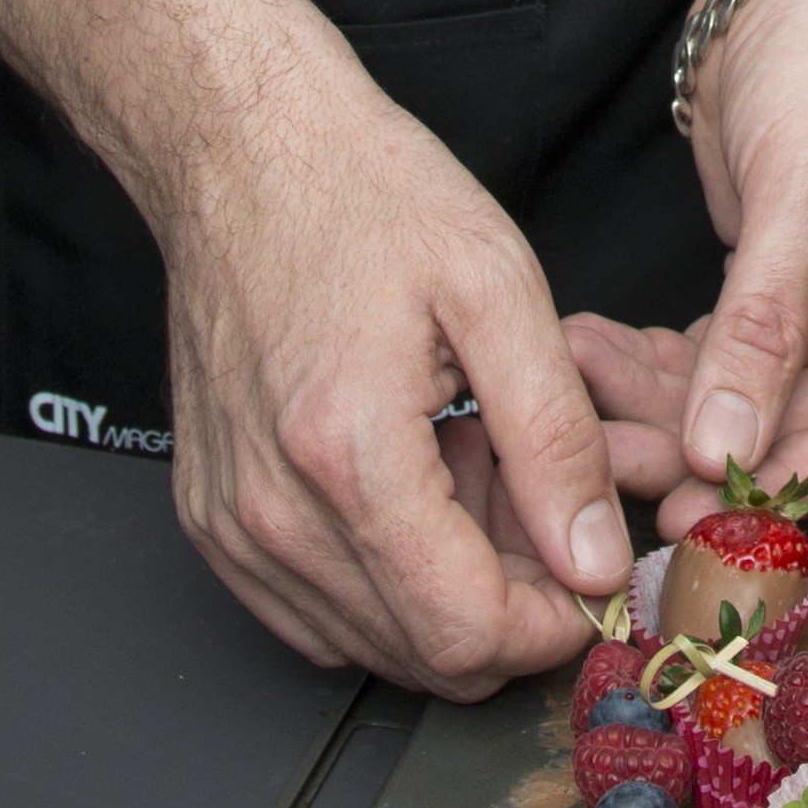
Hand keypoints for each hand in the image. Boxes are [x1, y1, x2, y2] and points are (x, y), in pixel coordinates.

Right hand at [150, 53, 633, 693]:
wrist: (244, 152)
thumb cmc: (365, 195)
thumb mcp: (500, 290)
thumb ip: (556, 438)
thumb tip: (595, 558)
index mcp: (350, 456)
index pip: (466, 634)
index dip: (554, 626)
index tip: (597, 577)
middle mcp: (273, 514)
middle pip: (418, 655)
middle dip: (508, 606)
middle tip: (546, 507)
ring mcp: (232, 524)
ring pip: (366, 643)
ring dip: (445, 591)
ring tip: (480, 472)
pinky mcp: (210, 518)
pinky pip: (311, 608)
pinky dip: (381, 576)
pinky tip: (418, 484)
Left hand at [603, 0, 807, 515]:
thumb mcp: (804, 201)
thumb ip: (763, 333)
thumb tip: (722, 448)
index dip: (776, 481)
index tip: (692, 512)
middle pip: (791, 433)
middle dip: (693, 447)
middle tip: (601, 464)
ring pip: (736, 406)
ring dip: (652, 409)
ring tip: (571, 396)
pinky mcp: (767, 299)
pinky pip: (705, 361)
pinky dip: (645, 364)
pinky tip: (584, 354)